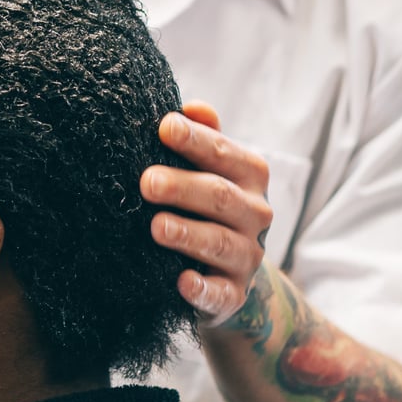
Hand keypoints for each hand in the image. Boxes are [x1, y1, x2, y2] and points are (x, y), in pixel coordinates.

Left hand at [141, 102, 274, 325]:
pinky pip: (220, 293)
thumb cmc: (209, 202)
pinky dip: (202, 288)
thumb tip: (190, 107)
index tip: (164, 127)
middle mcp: (255, 214)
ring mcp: (246, 256)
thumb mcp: (211, 167)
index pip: (224, 153)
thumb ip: (204, 136)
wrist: (229, 271)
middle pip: (220, 197)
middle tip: (147, 182)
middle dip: (184, 187)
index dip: (196, 141)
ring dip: (188, 234)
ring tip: (156, 226)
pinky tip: (181, 280)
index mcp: (249, 175)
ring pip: (220, 243)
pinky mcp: (233, 294)